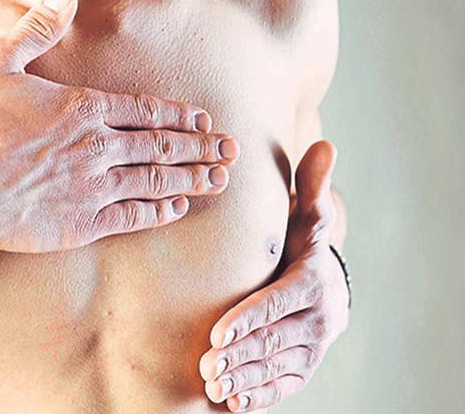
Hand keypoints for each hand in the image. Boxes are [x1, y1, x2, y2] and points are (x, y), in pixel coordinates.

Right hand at [0, 0, 238, 252]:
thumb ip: (36, 29)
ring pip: (155, 180)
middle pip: (161, 145)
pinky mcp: (78, 222)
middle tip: (231, 150)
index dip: (178, 114)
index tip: (203, 119)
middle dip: (200, 146)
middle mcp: (96, 147)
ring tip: (220, 179)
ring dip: (191, 178)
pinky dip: (157, 211)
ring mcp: (90, 187)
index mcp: (81, 108)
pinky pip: (130, 216)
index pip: (145, 110)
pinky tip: (176, 208)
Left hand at [198, 141, 347, 411]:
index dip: (250, 318)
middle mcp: (318, 318)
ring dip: (244, 377)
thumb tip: (326, 144)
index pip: (280, 303)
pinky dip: (258, 396)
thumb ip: (311, 187)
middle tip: (206, 364)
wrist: (324, 286)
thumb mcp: (307, 216)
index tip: (217, 331)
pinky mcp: (304, 368)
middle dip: (240, 353)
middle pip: (274, 340)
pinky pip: (282, 386)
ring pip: (276, 367)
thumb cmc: (302, 245)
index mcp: (313, 281)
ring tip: (212, 384)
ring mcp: (313, 347)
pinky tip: (232, 403)